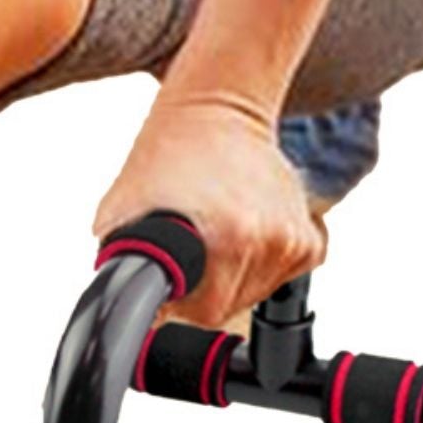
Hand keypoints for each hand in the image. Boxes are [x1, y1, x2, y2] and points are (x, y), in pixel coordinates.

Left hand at [91, 95, 328, 330]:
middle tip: (186, 248)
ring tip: (213, 232)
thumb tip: (114, 304)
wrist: (216, 110)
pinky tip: (241, 231)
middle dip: (201, 289)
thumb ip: (118, 266)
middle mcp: (264, 240)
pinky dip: (259, 265)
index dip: (176, 300)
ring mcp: (291, 240)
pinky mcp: (308, 240)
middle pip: (228, 306)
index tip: (168, 281)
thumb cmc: (166, 154)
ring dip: (230, 278)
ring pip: (254, 294)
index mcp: (224, 236)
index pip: (202, 311)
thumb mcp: (120, 211)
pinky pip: (281, 278)